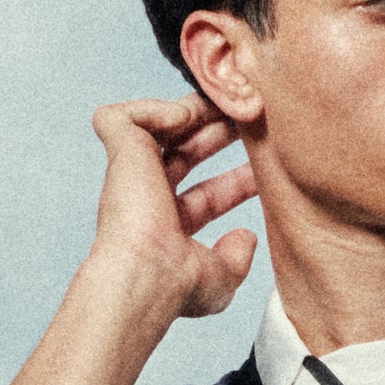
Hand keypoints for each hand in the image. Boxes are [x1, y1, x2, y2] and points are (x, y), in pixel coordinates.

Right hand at [86, 94, 260, 325]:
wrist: (148, 275)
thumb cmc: (177, 284)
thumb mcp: (220, 277)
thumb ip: (236, 258)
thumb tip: (246, 238)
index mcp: (168, 226)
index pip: (206, 195)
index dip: (236, 182)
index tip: (265, 169)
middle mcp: (147, 198)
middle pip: (185, 154)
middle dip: (218, 133)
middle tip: (249, 118)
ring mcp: (131, 173)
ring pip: (160, 127)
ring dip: (195, 109)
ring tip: (229, 99)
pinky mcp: (119, 150)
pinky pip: (126, 115)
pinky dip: (155, 108)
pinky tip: (182, 117)